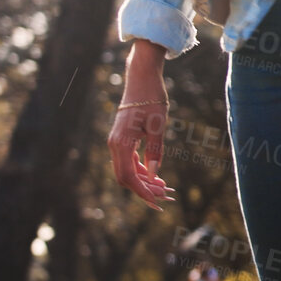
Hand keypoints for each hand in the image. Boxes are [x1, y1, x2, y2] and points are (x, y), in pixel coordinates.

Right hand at [109, 54, 174, 211]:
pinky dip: (141, 170)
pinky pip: (128, 161)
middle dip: (144, 189)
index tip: (157, 202)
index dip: (142, 192)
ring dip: (144, 181)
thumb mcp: (159, 125)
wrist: (142, 78)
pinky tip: (155, 175)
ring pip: (126, 170)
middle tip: (165, 197)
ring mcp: (116, 142)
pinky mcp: (122, 139)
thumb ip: (155, 150)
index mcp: (121, 143)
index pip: (128, 177)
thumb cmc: (152, 98)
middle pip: (125, 177)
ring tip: (164, 188)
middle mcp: (114, 145)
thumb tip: (153, 175)